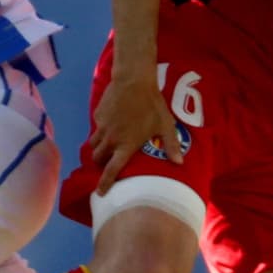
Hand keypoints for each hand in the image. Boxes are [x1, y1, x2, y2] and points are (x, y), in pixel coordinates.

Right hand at [91, 75, 179, 194]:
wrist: (133, 80)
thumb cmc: (152, 104)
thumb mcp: (165, 124)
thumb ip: (171, 145)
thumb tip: (179, 163)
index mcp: (126, 146)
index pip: (111, 171)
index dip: (104, 183)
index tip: (100, 192)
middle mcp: (110, 140)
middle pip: (97, 159)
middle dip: (101, 163)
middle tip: (108, 162)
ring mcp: (102, 128)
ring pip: (93, 145)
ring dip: (98, 149)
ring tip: (106, 147)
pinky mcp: (97, 116)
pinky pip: (95, 129)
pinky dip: (100, 131)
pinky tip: (110, 125)